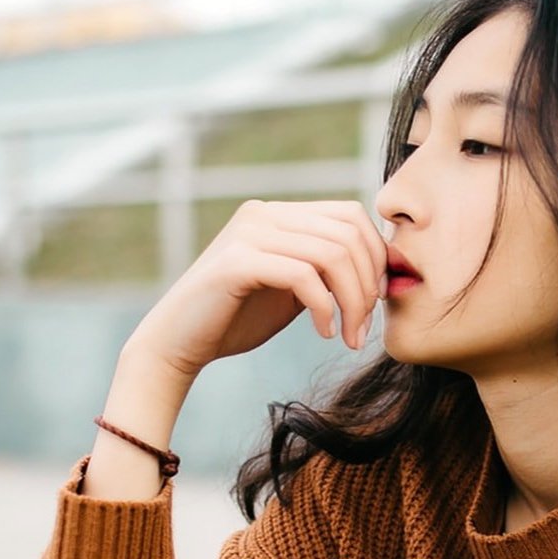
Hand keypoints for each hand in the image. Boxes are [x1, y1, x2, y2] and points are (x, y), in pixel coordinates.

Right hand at [127, 199, 389, 377]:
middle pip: (348, 233)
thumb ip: (324, 269)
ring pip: (332, 253)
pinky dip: (324, 307)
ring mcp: (248, 233)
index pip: (350, 216)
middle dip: (368, 284)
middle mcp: (264, 214)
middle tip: (364, 328)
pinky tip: (323, 333)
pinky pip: (304, 275)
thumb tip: (378, 265)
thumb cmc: (236, 319)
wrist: (178, 344)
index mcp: (278, 215)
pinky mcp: (237, 262)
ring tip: (348, 336)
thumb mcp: (292, 289)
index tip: (378, 301)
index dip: (376, 257)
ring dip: (352, 302)